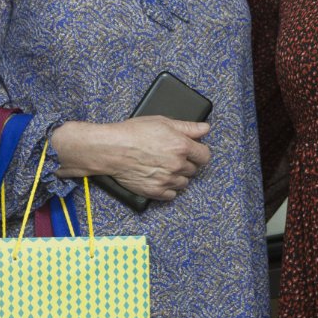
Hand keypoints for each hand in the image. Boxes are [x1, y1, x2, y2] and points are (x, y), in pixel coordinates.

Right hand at [52, 116, 211, 201]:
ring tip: (165, 167)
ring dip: (178, 176)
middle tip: (173, 156)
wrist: (111, 149)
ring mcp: (166, 180)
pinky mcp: (155, 191)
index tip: (194, 151)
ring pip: (184, 183)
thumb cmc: (133, 132)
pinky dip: (168, 188)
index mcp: (182, 146)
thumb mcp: (163, 122)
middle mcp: (177, 164)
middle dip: (187, 163)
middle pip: (194, 169)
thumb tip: (205, 128)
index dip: (200, 152)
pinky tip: (160, 178)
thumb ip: (188, 127)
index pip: (205, 155)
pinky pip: (172, 195)